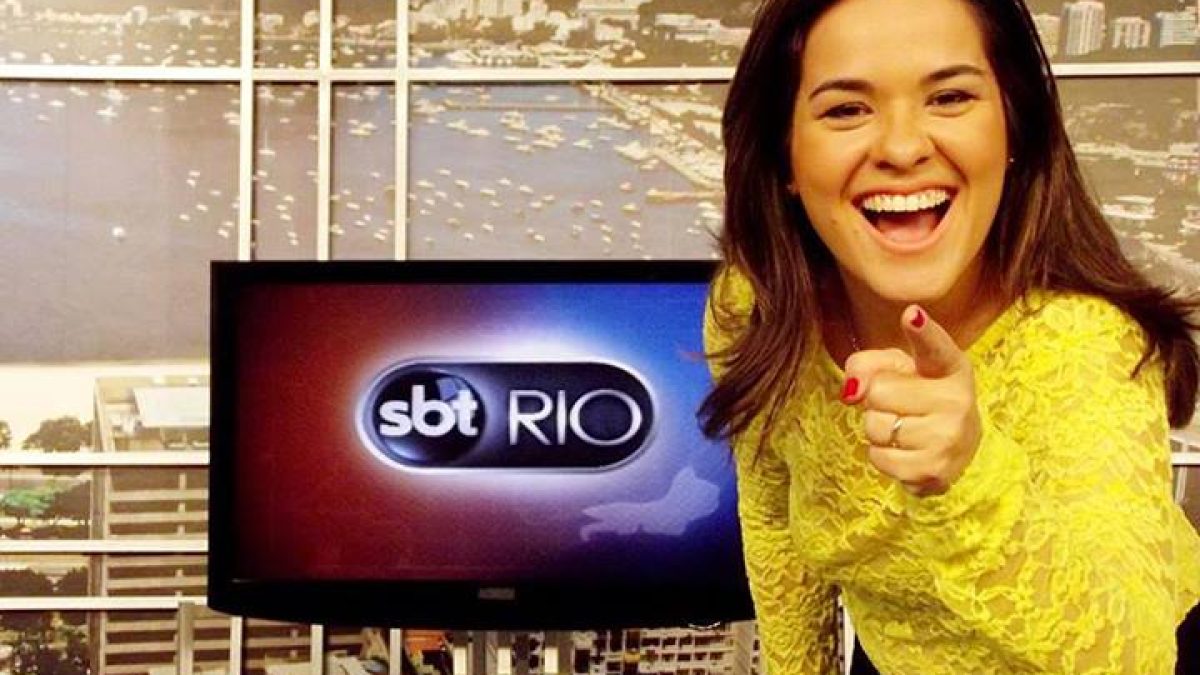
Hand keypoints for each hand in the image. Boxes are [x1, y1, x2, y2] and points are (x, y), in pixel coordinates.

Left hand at [841, 306, 981, 495]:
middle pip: (879, 392)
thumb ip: (866, 364)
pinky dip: (881, 456)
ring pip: (875, 428)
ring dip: (878, 430)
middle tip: (900, 406)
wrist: (953, 447)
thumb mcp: (894, 369)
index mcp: (950, 366)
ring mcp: (949, 438)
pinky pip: (878, 458)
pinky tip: (905, 451)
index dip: (922, 330)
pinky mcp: (935, 471)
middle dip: (877, 401)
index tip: (912, 315)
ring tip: (904, 429)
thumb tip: (852, 391)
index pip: (934, 346)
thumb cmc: (917, 397)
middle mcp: (958, 400)